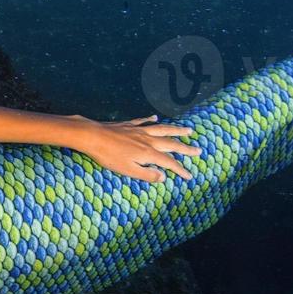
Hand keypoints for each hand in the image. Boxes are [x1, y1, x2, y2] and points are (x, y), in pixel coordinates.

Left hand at [70, 113, 200, 182]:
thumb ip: (146, 174)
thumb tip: (163, 176)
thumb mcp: (128, 170)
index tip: (190, 175)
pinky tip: (156, 117)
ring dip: (176, 130)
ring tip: (188, 130)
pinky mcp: (129, 125)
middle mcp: (147, 139)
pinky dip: (151, 119)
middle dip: (186, 148)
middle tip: (198, 150)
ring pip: (162, 129)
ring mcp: (139, 130)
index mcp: (148, 152)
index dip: (180, 169)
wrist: (93, 136)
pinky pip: (144, 121)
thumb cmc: (109, 156)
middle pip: (171, 143)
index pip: (169, 162)